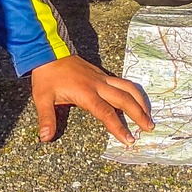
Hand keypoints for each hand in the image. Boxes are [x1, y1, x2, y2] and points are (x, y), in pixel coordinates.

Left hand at [30, 55, 153, 145]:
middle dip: (138, 114)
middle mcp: (98, 84)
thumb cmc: (47, 77)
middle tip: (149, 127)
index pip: (106, 113)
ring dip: (140, 100)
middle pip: (124, 99)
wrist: (49, 52)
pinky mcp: (102, 74)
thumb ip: (46, 119)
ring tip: (148, 114)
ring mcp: (102, 77)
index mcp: (86, 93)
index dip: (118, 127)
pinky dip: (133, 92)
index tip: (129, 140)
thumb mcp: (42, 98)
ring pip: (127, 87)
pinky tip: (136, 100)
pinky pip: (122, 82)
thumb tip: (44, 138)